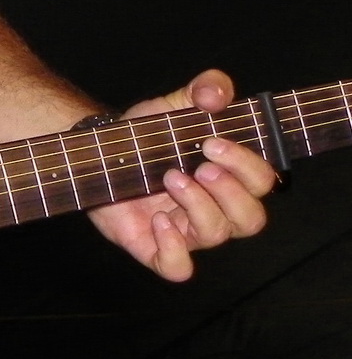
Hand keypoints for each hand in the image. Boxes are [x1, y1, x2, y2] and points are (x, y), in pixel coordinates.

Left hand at [87, 71, 275, 279]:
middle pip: (250, 219)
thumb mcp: (171, 106)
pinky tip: (158, 220)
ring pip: (216, 236)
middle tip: (200, 166)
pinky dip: (174, 249)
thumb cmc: (144, 135)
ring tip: (171, 177)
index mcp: (229, 179)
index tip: (214, 142)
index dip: (246, 166)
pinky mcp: (154, 247)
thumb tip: (216, 93)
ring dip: (198, 206)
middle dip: (230, 191)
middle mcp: (214, 209)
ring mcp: (186, 231)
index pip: (262, 183)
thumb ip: (202, 90)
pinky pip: (177, 268)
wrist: (95, 152)